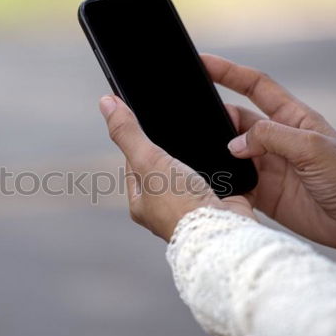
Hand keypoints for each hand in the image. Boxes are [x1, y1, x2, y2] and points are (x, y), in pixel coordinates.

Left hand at [98, 95, 254, 241]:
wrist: (223, 232)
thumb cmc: (181, 206)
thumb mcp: (147, 161)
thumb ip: (128, 132)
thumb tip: (105, 103)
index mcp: (142, 202)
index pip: (136, 163)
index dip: (141, 140)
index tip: (148, 119)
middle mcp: (167, 207)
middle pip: (167, 165)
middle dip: (178, 147)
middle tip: (184, 127)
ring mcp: (196, 206)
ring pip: (197, 171)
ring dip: (205, 155)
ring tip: (209, 140)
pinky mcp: (224, 204)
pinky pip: (225, 177)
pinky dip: (228, 166)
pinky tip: (230, 153)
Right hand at [202, 54, 335, 263]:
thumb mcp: (311, 147)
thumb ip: (270, 137)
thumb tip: (233, 144)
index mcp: (293, 118)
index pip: (255, 86)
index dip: (228, 72)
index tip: (202, 62)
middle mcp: (278, 139)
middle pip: (237, 120)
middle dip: (216, 119)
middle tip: (198, 124)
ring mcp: (269, 167)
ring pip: (231, 152)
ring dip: (217, 153)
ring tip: (200, 154)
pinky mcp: (264, 193)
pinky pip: (234, 183)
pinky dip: (222, 182)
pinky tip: (211, 181)